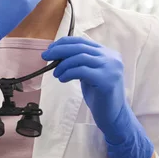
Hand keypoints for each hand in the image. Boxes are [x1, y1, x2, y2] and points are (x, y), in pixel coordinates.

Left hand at [42, 37, 153, 157]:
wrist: (113, 116)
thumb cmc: (99, 95)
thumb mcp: (89, 73)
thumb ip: (79, 62)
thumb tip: (56, 53)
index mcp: (108, 53)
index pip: (82, 41)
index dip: (64, 43)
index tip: (51, 49)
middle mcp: (111, 57)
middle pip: (80, 47)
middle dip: (59, 50)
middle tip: (45, 56)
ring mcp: (111, 68)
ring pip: (80, 57)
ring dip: (63, 64)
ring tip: (56, 73)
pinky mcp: (106, 80)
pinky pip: (81, 71)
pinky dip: (68, 73)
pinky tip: (62, 79)